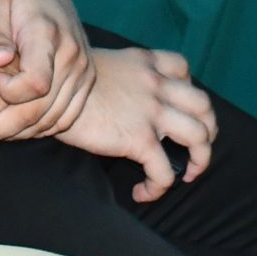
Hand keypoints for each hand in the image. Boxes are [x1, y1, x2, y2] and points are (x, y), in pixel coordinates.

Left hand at [0, 0, 94, 138]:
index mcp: (49, 34)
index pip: (36, 83)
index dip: (10, 92)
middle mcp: (72, 56)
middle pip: (42, 110)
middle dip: (4, 126)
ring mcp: (83, 71)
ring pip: (52, 120)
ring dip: (19, 132)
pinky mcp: (84, 83)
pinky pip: (63, 119)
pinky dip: (38, 129)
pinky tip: (12, 126)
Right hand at [59, 46, 216, 202]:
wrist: (48, 90)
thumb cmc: (64, 81)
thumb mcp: (100, 64)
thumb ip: (121, 76)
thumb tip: (122, 98)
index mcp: (145, 62)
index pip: (183, 68)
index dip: (186, 89)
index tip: (175, 107)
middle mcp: (156, 84)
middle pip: (204, 106)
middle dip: (207, 130)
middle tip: (193, 148)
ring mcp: (151, 112)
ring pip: (199, 137)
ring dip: (199, 161)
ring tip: (186, 174)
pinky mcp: (140, 140)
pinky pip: (165, 172)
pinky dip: (160, 187)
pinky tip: (143, 192)